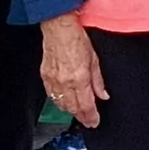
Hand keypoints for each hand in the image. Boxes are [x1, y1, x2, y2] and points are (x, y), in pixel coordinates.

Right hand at [40, 14, 103, 129]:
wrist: (59, 27)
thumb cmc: (77, 38)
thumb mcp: (94, 59)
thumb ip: (98, 80)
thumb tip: (103, 95)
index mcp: (79, 79)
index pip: (86, 106)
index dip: (91, 117)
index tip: (94, 122)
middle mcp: (65, 82)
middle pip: (73, 108)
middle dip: (81, 117)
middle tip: (87, 121)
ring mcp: (54, 80)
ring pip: (62, 103)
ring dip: (70, 111)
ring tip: (78, 114)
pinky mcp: (45, 76)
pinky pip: (52, 95)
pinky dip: (59, 101)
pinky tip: (63, 102)